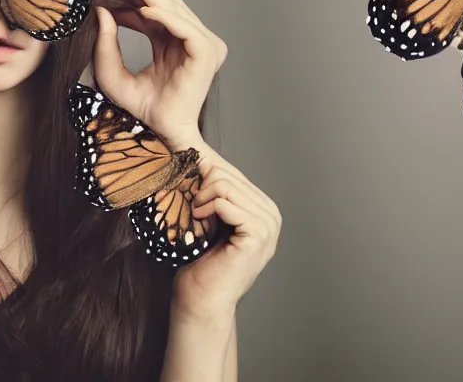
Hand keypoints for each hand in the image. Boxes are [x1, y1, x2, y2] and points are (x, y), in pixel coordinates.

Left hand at [62, 0, 226, 148]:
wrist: (164, 142)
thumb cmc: (142, 112)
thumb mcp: (111, 75)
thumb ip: (106, 44)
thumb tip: (102, 10)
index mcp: (166, 28)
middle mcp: (184, 26)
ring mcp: (199, 37)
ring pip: (164, 0)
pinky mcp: (205, 51)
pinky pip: (181, 27)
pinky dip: (161, 15)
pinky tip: (142, 5)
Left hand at [170, 145, 281, 326]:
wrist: (202, 304)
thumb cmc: (203, 267)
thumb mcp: (214, 222)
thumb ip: (217, 195)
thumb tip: (206, 159)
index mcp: (264, 210)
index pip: (237, 177)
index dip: (210, 178)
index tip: (191, 188)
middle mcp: (272, 216)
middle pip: (232, 178)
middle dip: (204, 187)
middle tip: (190, 206)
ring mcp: (268, 226)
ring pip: (228, 186)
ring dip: (203, 197)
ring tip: (194, 214)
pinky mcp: (257, 234)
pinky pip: (227, 202)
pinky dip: (207, 206)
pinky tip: (198, 218)